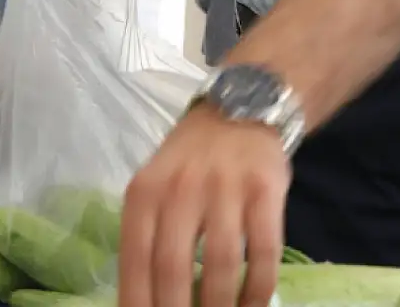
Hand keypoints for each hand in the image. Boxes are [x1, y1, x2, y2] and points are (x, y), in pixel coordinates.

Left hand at [120, 106, 289, 306]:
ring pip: (220, 264)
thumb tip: (140, 301)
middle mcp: (180, 188)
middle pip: (173, 268)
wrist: (241, 111)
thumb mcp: (154, 187)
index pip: (135, 261)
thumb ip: (147, 236)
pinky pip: (263, 251)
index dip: (138, 304)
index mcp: (144, 193)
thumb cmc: (190, 161)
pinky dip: (259, 287)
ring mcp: (225, 188)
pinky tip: (255, 305)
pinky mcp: (265, 190)